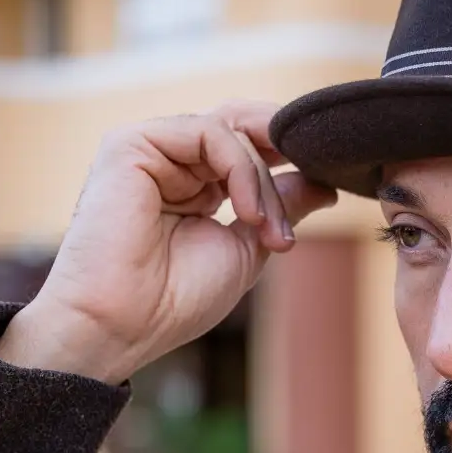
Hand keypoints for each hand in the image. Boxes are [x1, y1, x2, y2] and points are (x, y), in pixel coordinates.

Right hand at [0, 101, 336, 382]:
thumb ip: (278, 208)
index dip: (289, 157)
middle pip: (242, 127)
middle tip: (321, 174)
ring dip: (265, 183)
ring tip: (270, 234)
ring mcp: (150, 150)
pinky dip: (241, 170)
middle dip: (285, 149)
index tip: (329, 182)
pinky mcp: (132, 143)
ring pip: (232, 133)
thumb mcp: (247, 248)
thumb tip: (322, 181)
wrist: (122, 324)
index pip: (247, 149)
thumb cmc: (174, 301)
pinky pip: (208, 133)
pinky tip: (246, 214)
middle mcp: (170, 163)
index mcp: (192, 186)